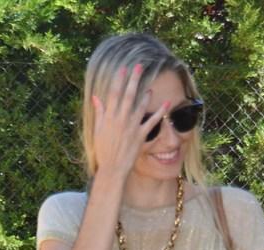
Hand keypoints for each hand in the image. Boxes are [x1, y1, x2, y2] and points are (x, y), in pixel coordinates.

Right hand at [92, 64, 169, 179]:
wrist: (112, 169)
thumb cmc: (103, 151)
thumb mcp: (97, 131)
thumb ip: (99, 113)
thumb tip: (96, 97)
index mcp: (109, 117)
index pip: (114, 93)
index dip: (119, 80)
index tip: (123, 69)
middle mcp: (121, 119)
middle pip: (128, 95)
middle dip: (133, 79)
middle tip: (139, 66)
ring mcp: (132, 127)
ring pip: (140, 106)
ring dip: (145, 94)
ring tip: (149, 85)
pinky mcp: (141, 136)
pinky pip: (152, 122)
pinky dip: (160, 112)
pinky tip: (167, 103)